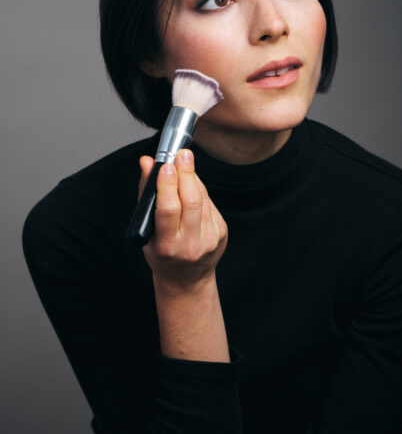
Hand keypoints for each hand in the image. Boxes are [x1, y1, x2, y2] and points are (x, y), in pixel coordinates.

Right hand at [138, 149, 227, 293]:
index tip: (166, 165)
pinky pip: (210, 203)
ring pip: (203, 199)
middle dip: (186, 173)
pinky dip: (199, 190)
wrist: (187, 280)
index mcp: (167, 247)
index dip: (168, 185)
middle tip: (181, 154)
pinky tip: (191, 184)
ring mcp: (209, 239)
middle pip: (191, 201)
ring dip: (192, 178)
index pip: (169, 210)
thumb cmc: (161, 254)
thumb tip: (146, 162)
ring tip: (184, 163)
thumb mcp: (146, 231)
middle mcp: (190, 244)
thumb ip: (146, 194)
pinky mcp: (221, 232)